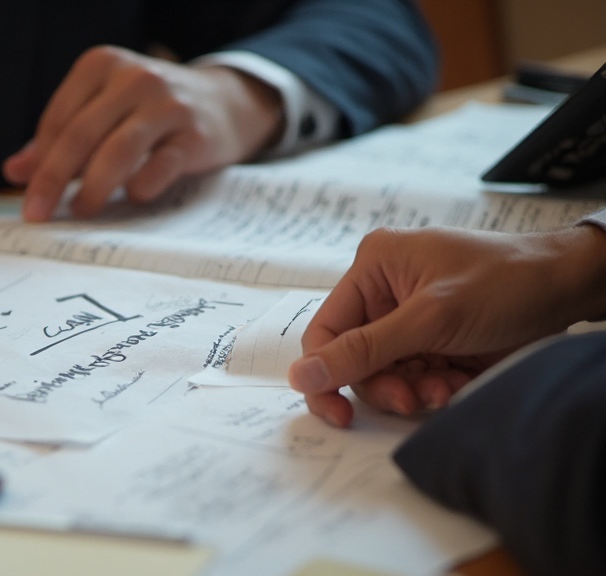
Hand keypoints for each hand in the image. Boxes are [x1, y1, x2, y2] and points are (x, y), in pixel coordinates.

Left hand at [3, 45, 283, 220]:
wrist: (223, 102)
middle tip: (38, 214)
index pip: (58, 120)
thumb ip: (59, 140)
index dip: (40, 163)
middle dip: (53, 179)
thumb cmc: (149, 113)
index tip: (29, 200)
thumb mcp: (103, 113)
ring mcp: (167, 103)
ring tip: (81, 211)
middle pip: (80, 134)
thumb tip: (15, 171)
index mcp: (101, 66)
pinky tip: (133, 197)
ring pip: (118, 149)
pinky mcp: (196, 133)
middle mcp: (133, 78)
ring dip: (93, 187)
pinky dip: (142, 184)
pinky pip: (162, 163)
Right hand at [287, 225, 605, 426]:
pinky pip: (414, 377)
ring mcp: (411, 317)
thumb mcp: (430, 318)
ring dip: (412, 389)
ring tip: (444, 390)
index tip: (337, 413)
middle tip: (410, 400)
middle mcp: (385, 291)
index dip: (325, 373)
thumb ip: (364, 350)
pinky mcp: (435, 340)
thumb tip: (302, 375)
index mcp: (373, 268)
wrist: (571, 287)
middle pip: (356, 358)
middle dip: (383, 384)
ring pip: (386, 373)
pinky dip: (433, 388)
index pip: (327, 330)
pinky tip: (458, 384)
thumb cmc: (506, 282)